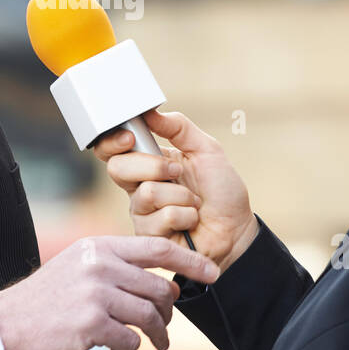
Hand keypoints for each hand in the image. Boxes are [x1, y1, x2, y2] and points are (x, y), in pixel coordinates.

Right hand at [0, 234, 218, 349]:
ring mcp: (95, 293)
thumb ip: (116, 266)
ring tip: (151, 343)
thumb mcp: (79, 266)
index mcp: (99, 246)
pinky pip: (130, 339)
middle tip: (163, 326)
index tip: (213, 273)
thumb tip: (164, 280)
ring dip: (156, 334)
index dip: (190, 261)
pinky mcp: (91, 324)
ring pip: (150, 315)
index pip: (157, 247)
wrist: (6, 324)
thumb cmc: (47, 299)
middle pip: (160, 286)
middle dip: (169, 311)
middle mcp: (99, 265)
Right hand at [91, 109, 258, 273]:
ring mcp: (142, 213)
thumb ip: (179, 128)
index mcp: (148, 162)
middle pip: (118, 169)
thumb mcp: (207, 149)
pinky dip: (186, 215)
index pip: (112, 149)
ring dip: (181, 195)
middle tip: (177, 172)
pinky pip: (162, 217)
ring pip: (147, 194)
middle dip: (153, 166)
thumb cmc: (222, 191)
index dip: (112, 142)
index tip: (129, 137)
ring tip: (195, 202)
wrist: (236, 229)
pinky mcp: (149, 237)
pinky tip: (192, 220)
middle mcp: (139, 187)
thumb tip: (150, 112)